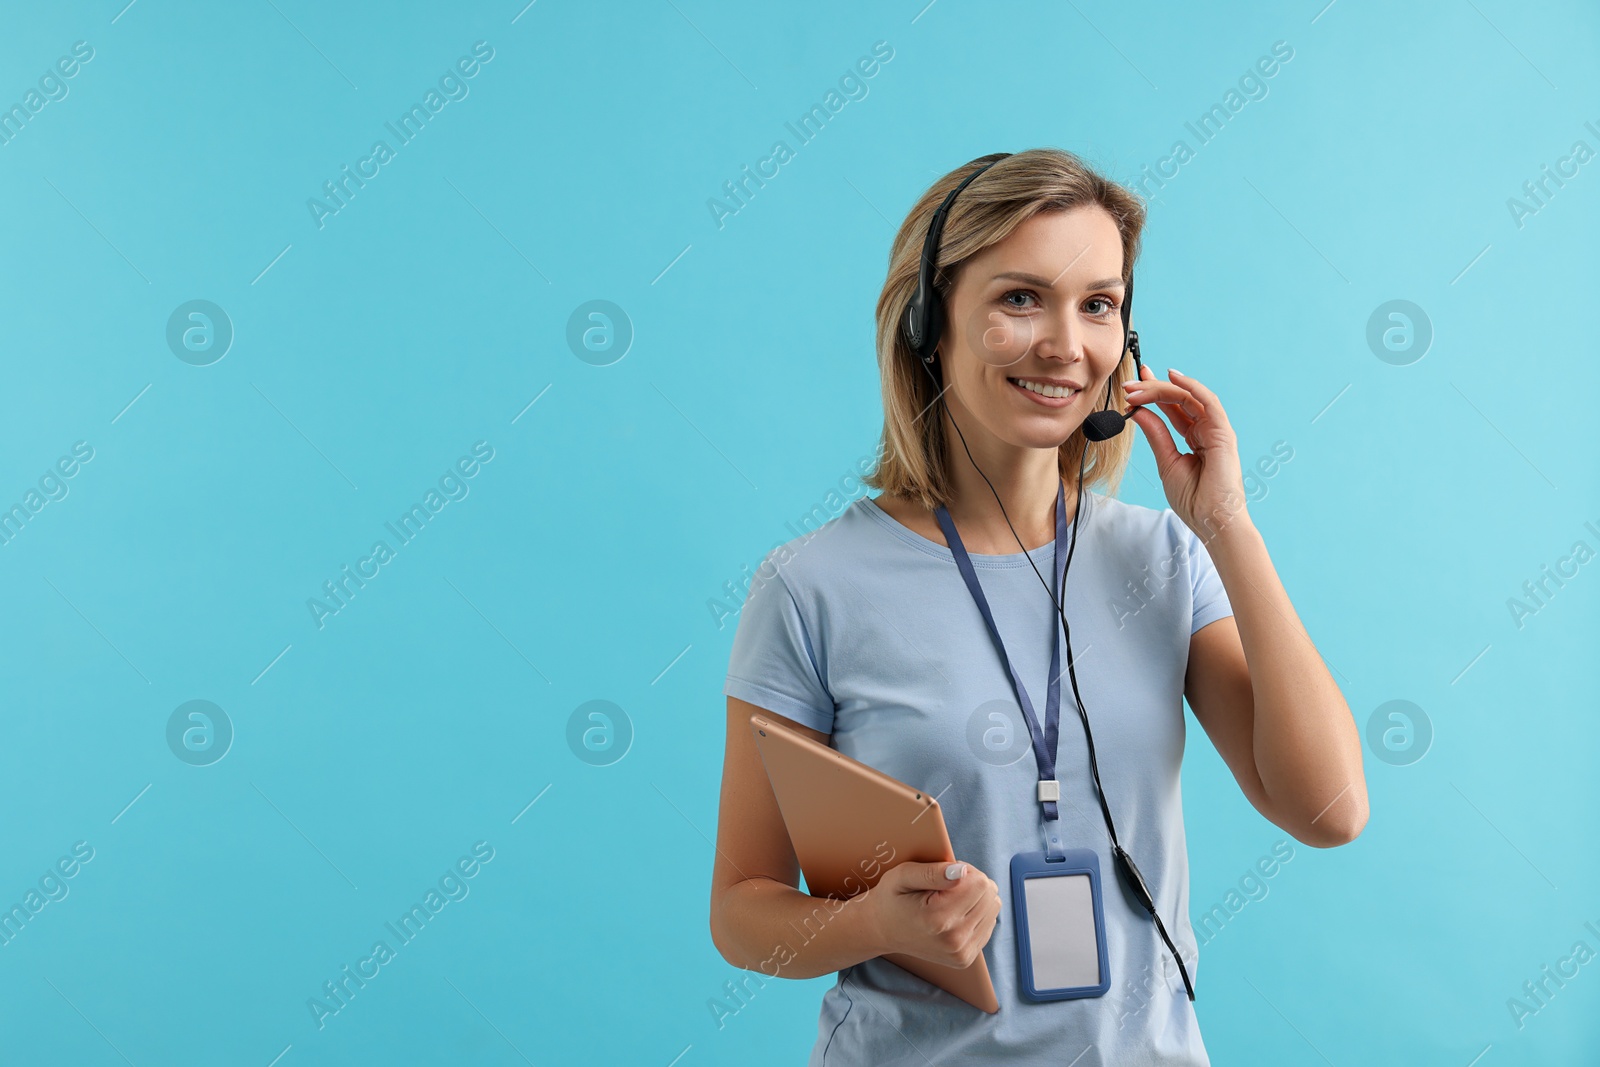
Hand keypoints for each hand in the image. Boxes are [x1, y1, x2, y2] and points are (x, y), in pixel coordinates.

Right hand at [863, 859, 1001, 968]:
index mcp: (938, 918)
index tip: (946, 874)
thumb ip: (932, 871)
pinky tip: (954, 913)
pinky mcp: (965, 958)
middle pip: (991, 896)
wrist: (882, 931)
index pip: (981, 883)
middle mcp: (953, 940)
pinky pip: (989, 923)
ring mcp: (961, 953)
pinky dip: (975, 913)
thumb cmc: (892, 898)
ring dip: (976, 898)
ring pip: (993, 909)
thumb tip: (961, 871)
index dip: (965, 870)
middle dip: (972, 883)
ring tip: (949, 899)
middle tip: (947, 886)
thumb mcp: (901, 875)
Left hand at [1122, 366, 1249, 540]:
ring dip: (1162, 388)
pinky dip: (1191, 386)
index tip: (1131, 386)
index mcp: (1195, 438)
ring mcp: (1216, 430)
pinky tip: (1172, 377)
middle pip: (1178, 399)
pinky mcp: (1223, 432)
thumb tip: (1137, 411)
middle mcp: (1206, 430)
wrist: (1212, 521)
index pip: (1173, 408)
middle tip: (1128, 385)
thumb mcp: (1166, 461)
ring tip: (1137, 387)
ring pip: (1189, 397)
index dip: (1153, 393)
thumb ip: (1156, 434)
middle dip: (1152, 388)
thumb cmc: (1194, 499)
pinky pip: (1208, 402)